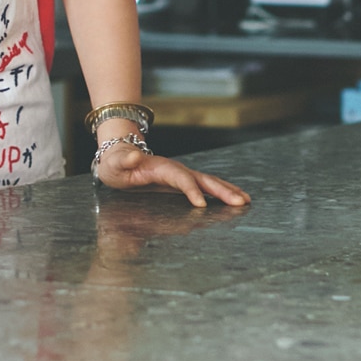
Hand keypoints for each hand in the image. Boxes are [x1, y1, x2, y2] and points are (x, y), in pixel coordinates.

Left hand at [94, 142, 250, 208]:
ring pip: (209, 182)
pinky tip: (235, 198)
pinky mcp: (183, 181)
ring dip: (227, 191)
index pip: (180, 178)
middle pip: (202, 179)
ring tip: (246, 200)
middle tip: (240, 202)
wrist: (119, 156)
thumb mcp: (114, 163)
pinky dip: (222, 191)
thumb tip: (132, 157)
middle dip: (221, 191)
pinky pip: (206, 186)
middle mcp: (175, 169)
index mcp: (161, 167)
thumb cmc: (116, 164)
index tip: (200, 204)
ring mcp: (181, 174)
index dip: (190, 189)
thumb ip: (123, 161)